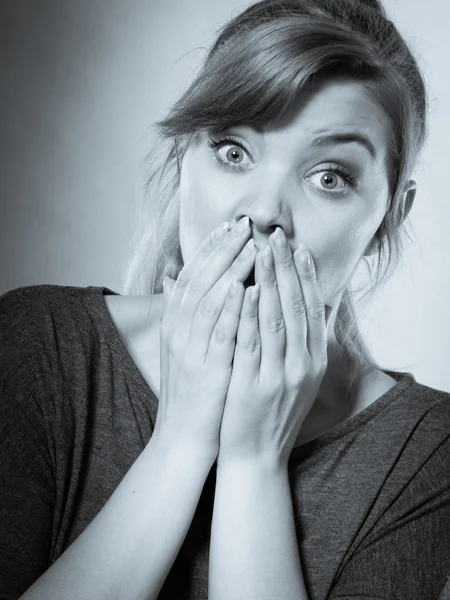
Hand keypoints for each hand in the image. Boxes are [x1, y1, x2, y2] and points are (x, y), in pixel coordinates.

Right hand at [153, 217, 255, 464]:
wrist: (183, 438)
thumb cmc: (193, 392)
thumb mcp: (186, 350)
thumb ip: (190, 316)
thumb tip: (190, 284)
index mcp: (175, 325)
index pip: (191, 275)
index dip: (209, 248)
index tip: (229, 225)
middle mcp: (178, 332)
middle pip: (198, 279)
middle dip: (222, 249)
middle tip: (244, 223)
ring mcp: (190, 350)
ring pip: (208, 300)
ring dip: (229, 271)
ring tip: (251, 245)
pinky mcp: (206, 371)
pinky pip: (218, 334)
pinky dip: (229, 309)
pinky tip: (244, 287)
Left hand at [217, 227, 327, 467]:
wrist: (257, 457)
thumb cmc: (273, 412)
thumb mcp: (299, 378)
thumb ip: (305, 343)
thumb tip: (313, 307)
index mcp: (314, 360)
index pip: (312, 308)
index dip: (305, 275)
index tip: (297, 247)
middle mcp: (303, 365)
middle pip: (295, 306)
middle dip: (286, 268)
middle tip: (276, 236)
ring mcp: (279, 375)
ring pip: (275, 319)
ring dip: (268, 282)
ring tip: (260, 251)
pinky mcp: (253, 384)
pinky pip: (250, 342)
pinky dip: (247, 313)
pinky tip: (242, 288)